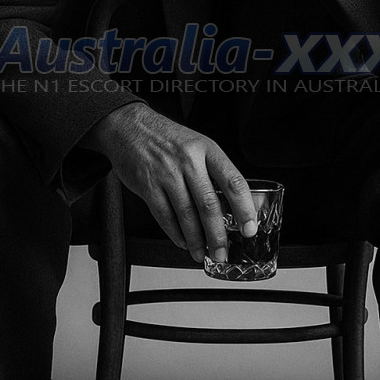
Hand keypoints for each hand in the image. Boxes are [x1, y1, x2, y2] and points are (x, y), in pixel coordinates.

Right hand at [83, 103, 257, 263]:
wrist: (129, 126)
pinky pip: (164, 216)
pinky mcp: (147, 184)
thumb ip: (214, 171)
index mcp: (207, 149)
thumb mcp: (197, 145)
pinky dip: (175, 233)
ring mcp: (166, 173)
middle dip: (218, 234)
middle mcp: (188, 160)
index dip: (244, 208)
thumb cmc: (167, 139)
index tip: (249, 228)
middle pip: (209, 204)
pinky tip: (183, 241)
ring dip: (196, 240)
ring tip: (202, 252)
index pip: (233, 181)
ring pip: (186, 214)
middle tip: (222, 252)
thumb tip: (233, 205)